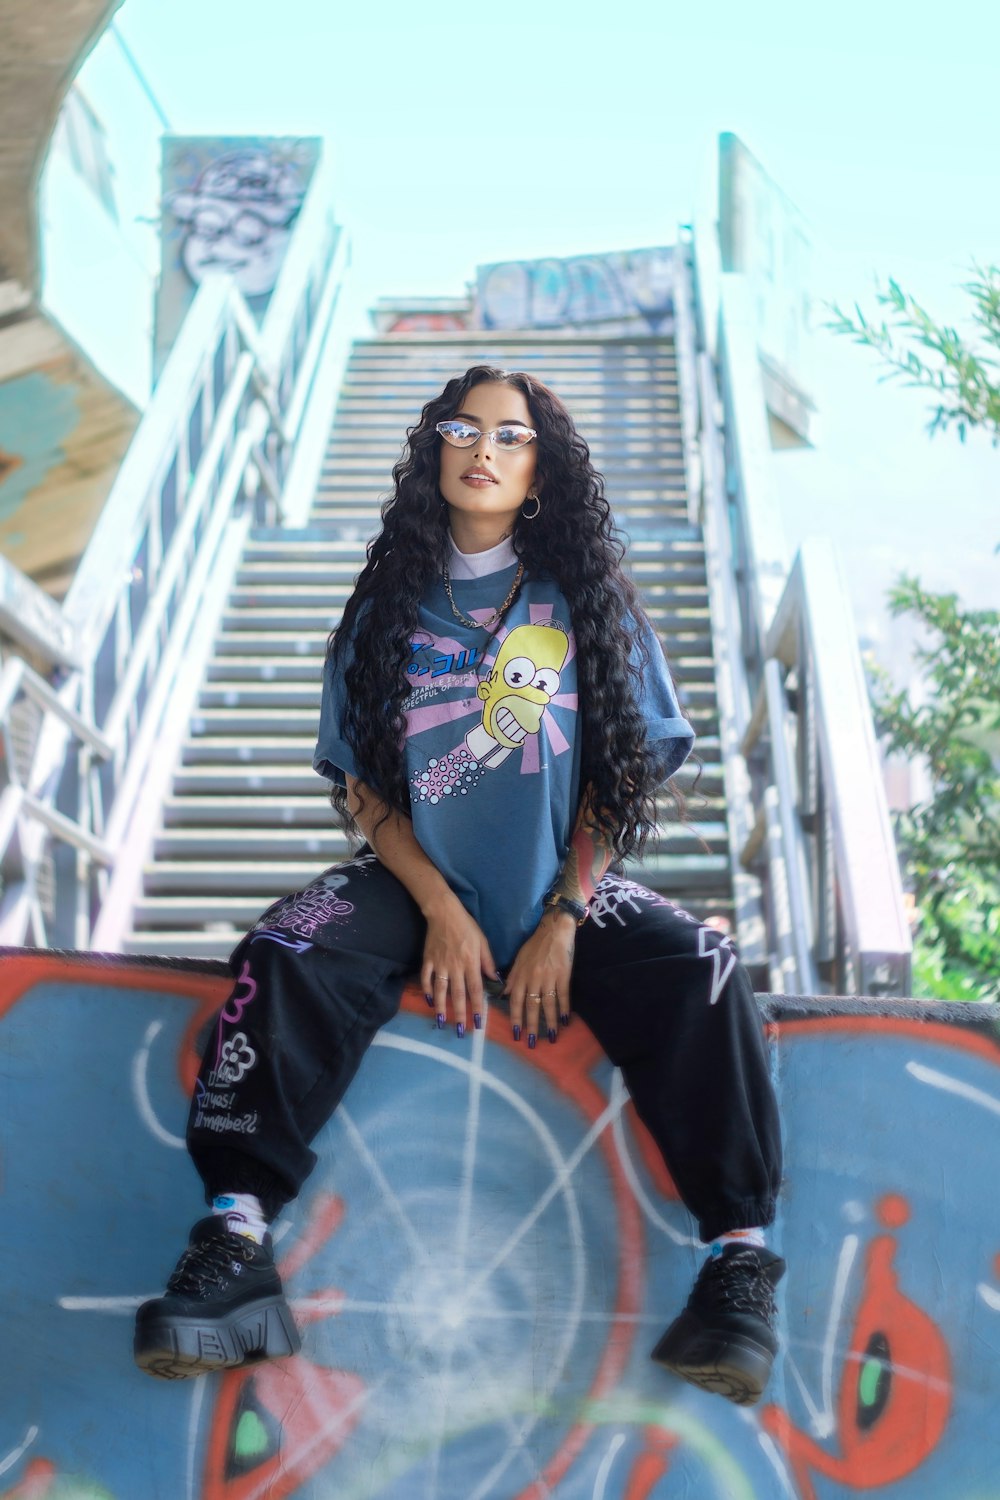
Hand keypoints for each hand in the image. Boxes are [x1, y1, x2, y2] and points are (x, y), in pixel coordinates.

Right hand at [420, 894, 497, 1036]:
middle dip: (459, 1014)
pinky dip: (427, 990)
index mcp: (470, 963)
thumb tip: (495, 980)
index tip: (479, 1023)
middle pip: (457, 995)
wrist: (444, 913)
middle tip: (461, 1031)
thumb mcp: (483, 942)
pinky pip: (426, 978)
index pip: (475, 990)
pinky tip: (429, 1001)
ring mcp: (439, 964)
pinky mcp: (428, 960)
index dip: (477, 1007)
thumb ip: (488, 962)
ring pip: (440, 990)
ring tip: (443, 1022)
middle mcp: (455, 967)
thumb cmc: (467, 926)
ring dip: (442, 1008)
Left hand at [504, 908, 575, 1048]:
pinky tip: (564, 1021)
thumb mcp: (519, 959)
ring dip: (549, 1022)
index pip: (516, 1001)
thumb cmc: (535, 945)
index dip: (515, 1018)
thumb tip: (503, 995)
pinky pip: (563, 995)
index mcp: (521, 975)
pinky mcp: (563, 976)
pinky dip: (564, 1008)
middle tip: (531, 1043)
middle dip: (531, 1026)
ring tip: (551, 1037)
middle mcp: (533, 979)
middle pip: (532, 1006)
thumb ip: (511, 978)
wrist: (554, 930)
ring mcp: (549, 978)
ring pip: (548, 1004)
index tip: (515, 1034)